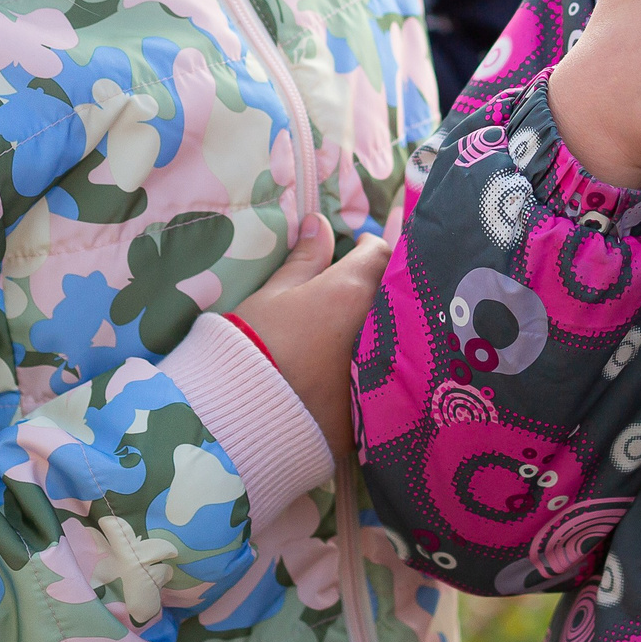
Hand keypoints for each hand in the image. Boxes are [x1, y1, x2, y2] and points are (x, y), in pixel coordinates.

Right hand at [231, 213, 390, 457]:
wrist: (242, 419)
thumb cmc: (252, 347)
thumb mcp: (272, 296)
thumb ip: (304, 260)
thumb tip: (319, 222)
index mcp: (351, 293)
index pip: (380, 254)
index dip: (369, 246)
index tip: (357, 247)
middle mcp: (376, 327)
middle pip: (395, 295)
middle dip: (382, 287)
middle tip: (359, 288)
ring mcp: (379, 368)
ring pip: (397, 335)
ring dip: (385, 326)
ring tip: (359, 327)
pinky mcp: (375, 405)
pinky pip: (388, 375)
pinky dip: (379, 366)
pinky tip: (359, 367)